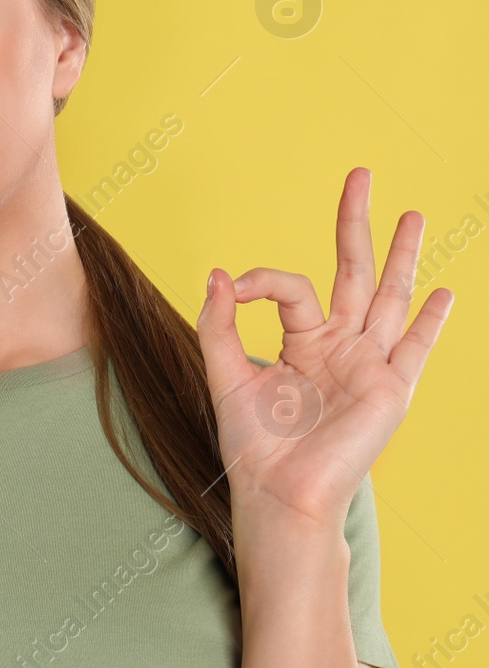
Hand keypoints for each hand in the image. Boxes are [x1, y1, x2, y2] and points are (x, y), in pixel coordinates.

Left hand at [195, 167, 454, 526]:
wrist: (278, 494)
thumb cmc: (253, 445)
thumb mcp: (224, 375)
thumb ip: (220, 324)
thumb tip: (219, 273)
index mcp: (302, 341)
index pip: (293, 286)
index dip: (262, 278)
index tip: (235, 286)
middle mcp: (340, 346)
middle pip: (352, 270)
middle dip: (356, 223)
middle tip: (360, 173)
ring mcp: (369, 364)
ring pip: (389, 296)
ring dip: (401, 256)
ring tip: (412, 213)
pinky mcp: (390, 388)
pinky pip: (415, 348)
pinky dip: (431, 321)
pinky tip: (446, 292)